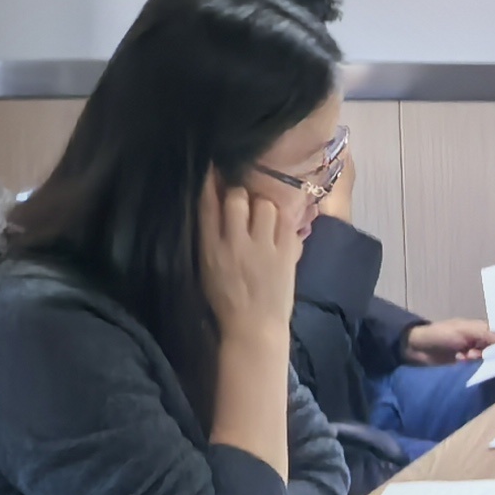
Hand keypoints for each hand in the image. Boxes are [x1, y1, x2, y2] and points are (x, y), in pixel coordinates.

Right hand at [197, 174, 301, 350]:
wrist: (254, 328)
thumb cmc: (226, 300)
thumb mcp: (208, 268)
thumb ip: (211, 237)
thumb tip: (218, 205)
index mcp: (210, 248)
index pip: (207, 205)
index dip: (211, 181)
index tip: (214, 166)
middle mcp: (235, 244)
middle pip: (238, 198)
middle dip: (241, 193)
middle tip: (244, 199)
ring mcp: (263, 248)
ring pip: (266, 205)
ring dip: (265, 205)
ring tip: (264, 215)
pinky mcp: (286, 254)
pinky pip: (287, 221)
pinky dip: (284, 219)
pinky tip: (280, 224)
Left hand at [400, 318, 494, 365]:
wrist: (417, 348)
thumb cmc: (440, 334)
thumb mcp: (462, 331)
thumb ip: (484, 334)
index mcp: (479, 328)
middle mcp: (478, 340)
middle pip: (494, 349)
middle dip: (487, 353)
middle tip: (472, 354)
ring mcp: (471, 352)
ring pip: (484, 359)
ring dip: (476, 359)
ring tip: (463, 357)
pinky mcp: (464, 363)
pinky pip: (475, 366)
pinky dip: (469, 365)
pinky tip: (460, 362)